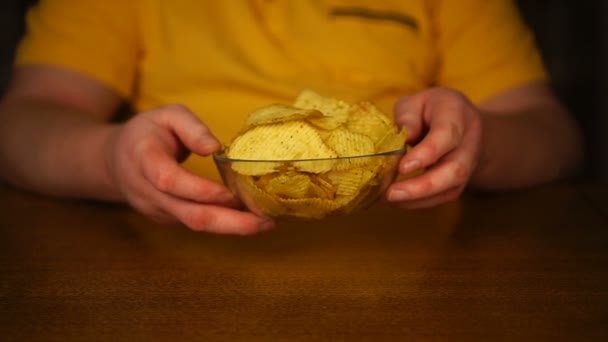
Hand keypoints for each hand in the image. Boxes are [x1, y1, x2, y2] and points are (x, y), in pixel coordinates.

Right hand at [105, 104, 273, 233]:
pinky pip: (197, 224)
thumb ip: (191, 126)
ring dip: (233, 226)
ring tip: (265, 221)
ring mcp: (158, 211)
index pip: (171, 182)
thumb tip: (215, 147)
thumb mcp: (166, 115)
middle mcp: (150, 193)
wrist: (114, 162)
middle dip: (231, 223)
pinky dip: (224, 223)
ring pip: (196, 225)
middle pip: (191, 216)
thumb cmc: (145, 134)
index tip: (234, 193)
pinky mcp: (169, 219)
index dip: (202, 191)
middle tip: (265, 222)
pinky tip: (248, 218)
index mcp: (145, 161)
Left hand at [386, 88, 482, 208]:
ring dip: (418, 199)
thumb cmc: (433, 110)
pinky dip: (419, 203)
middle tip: (391, 193)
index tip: (403, 167)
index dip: (426, 153)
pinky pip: (442, 198)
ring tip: (389, 199)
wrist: (465, 124)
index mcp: (457, 115)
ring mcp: (467, 166)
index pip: (446, 136)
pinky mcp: (458, 183)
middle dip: (423, 186)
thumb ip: (408, 116)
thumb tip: (402, 139)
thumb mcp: (416, 101)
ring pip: (450, 189)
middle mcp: (468, 143)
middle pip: (455, 170)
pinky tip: (398, 201)